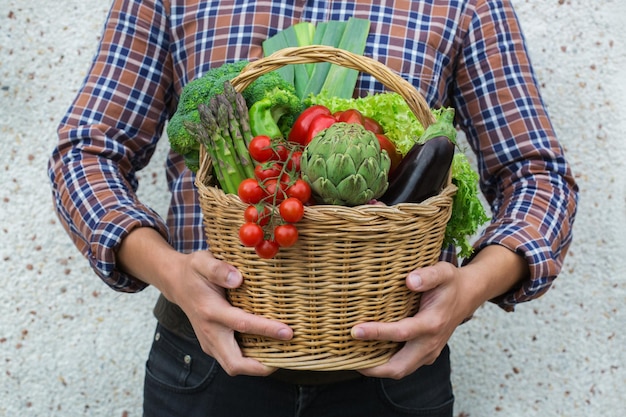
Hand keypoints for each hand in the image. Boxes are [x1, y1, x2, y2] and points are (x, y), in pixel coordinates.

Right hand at [116, 228, 292, 376]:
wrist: (176, 282)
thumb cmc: (194, 271)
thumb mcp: (203, 262)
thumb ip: (219, 269)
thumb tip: (238, 278)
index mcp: (210, 311)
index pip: (242, 324)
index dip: (267, 330)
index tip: (288, 332)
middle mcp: (209, 332)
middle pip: (234, 364)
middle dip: (261, 367)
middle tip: (287, 359)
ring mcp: (209, 342)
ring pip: (233, 366)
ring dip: (257, 367)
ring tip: (282, 357)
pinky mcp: (212, 345)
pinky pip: (231, 360)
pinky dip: (249, 361)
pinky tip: (268, 350)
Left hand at [352, 261, 470, 378]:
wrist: (467, 296)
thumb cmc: (450, 283)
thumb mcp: (443, 272)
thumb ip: (428, 275)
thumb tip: (409, 280)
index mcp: (432, 323)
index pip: (401, 333)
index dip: (377, 333)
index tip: (355, 330)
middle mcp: (430, 343)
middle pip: (399, 367)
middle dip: (372, 367)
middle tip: (347, 358)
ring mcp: (429, 352)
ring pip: (401, 370)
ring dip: (377, 369)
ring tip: (353, 358)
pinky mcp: (426, 354)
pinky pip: (404, 366)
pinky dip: (386, 364)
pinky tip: (368, 353)